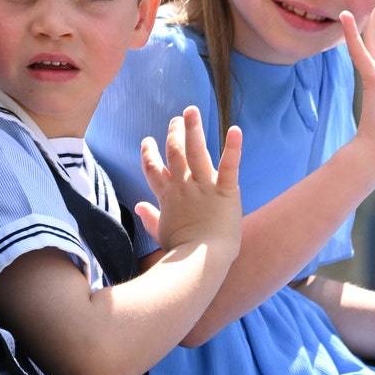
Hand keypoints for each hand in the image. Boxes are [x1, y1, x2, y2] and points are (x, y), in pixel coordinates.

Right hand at [134, 106, 242, 257]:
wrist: (200, 262)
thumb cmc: (181, 252)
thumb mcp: (161, 233)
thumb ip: (150, 218)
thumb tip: (138, 206)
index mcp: (167, 197)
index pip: (153, 170)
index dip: (149, 154)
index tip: (147, 141)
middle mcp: (183, 186)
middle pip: (174, 153)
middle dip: (174, 134)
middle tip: (176, 119)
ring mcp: (204, 187)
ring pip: (196, 151)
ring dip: (193, 129)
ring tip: (191, 111)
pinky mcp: (225, 191)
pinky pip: (229, 165)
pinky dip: (233, 147)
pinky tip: (235, 129)